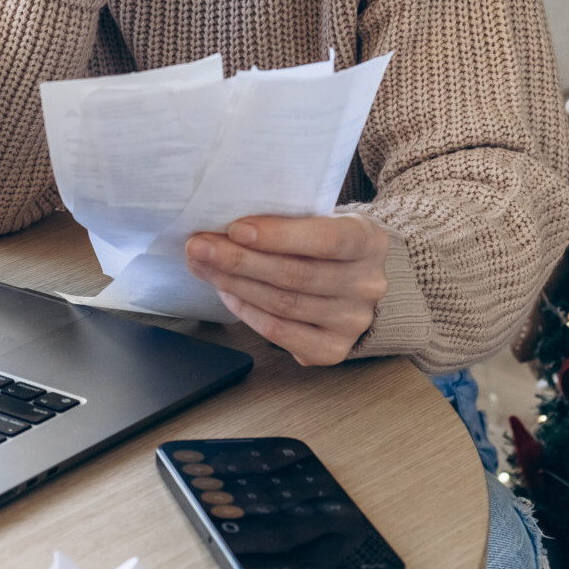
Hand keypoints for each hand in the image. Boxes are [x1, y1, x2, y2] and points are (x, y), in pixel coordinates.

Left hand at [186, 214, 388, 365]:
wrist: (356, 283)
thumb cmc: (326, 244)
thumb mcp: (322, 219)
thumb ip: (288, 220)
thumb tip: (225, 225)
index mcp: (369, 241)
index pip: (326, 239)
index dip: (278, 235)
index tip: (235, 229)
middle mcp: (367, 284)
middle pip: (295, 275)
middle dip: (239, 260)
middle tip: (199, 247)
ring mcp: (352, 321)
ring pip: (283, 304)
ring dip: (235, 284)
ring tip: (204, 267)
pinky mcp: (332, 349)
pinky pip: (280, 332)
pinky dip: (248, 312)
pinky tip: (227, 293)